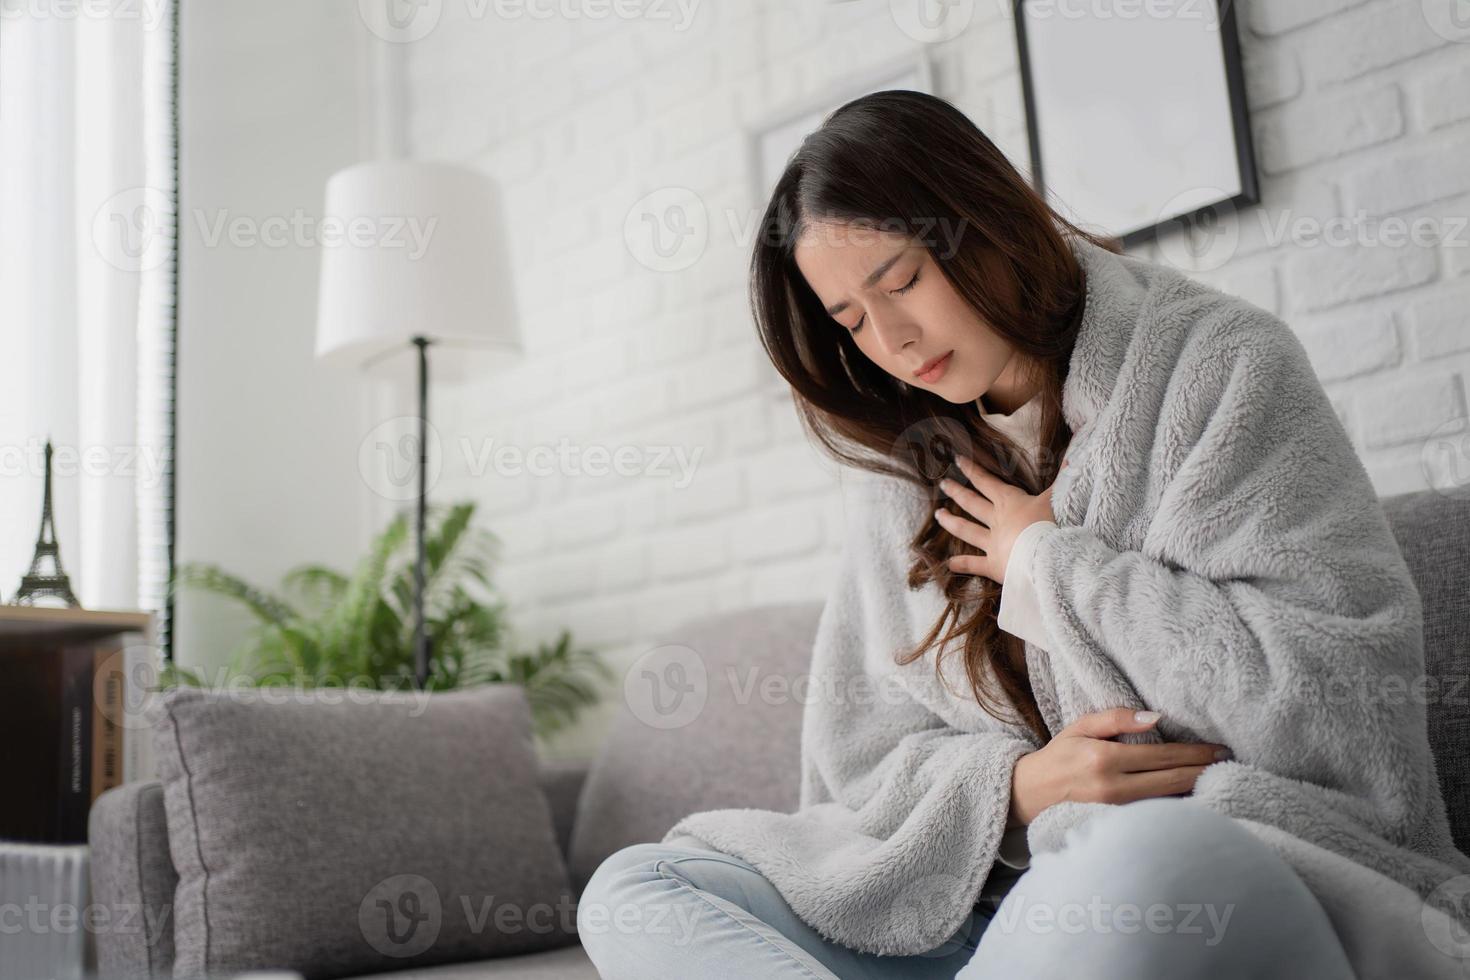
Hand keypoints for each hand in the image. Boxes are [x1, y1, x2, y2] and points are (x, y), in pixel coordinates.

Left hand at [935, 454, 1063, 584]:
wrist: (1048, 555)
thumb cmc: (1054, 524)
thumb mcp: (1059, 497)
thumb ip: (1064, 477)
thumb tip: (1074, 455)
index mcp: (1010, 502)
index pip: (987, 482)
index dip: (972, 470)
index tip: (957, 460)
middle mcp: (997, 520)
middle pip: (972, 503)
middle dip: (956, 492)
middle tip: (942, 484)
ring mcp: (993, 543)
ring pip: (966, 530)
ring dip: (951, 522)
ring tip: (938, 515)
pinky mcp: (994, 565)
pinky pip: (974, 564)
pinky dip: (961, 564)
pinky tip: (949, 563)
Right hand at [1007, 708, 1232, 827]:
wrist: (1030, 794)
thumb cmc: (1058, 757)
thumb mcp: (1080, 727)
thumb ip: (1116, 718)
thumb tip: (1156, 717)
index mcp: (1105, 759)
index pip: (1164, 756)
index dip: (1196, 753)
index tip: (1220, 749)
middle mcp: (1114, 789)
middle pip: (1173, 781)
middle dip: (1204, 771)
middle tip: (1229, 762)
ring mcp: (1116, 813)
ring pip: (1169, 802)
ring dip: (1196, 790)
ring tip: (1217, 777)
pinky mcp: (1117, 827)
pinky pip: (1156, 815)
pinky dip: (1177, 806)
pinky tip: (1193, 799)